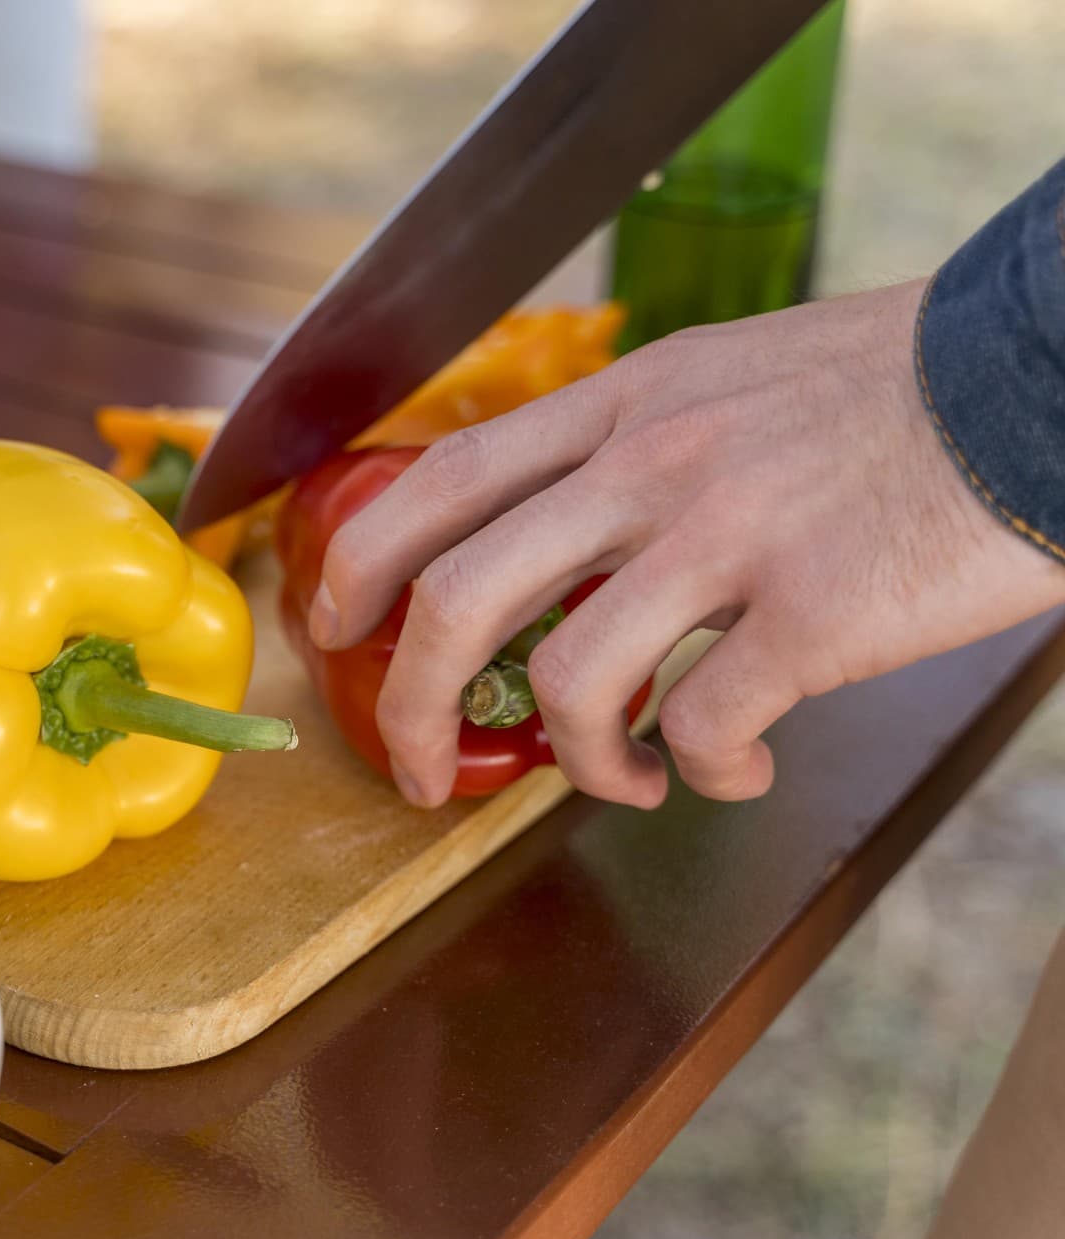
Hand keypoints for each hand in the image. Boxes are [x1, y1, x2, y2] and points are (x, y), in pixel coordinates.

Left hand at [312, 280, 1064, 808]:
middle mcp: (653, 463)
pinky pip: (704, 729)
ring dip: (580, 764)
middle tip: (415, 772)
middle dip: (410, 706)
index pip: (445, 479)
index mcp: (627, 405)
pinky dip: (705, 773)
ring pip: (572, 682)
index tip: (335, 621)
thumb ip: (638, 442)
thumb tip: (564, 532)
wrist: (1040, 369)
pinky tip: (739, 765)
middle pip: (461, 594)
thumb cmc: (895, 385)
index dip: (365, 560)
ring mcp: (728, 536)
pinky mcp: (812, 612)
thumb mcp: (730, 376)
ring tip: (627, 779)